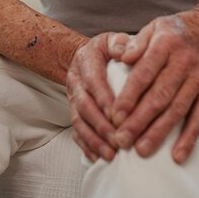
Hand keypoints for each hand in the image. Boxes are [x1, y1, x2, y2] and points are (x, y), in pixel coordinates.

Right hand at [65, 32, 129, 161]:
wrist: (84, 55)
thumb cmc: (105, 49)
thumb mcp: (112, 39)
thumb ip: (120, 43)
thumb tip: (126, 52)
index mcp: (86, 61)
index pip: (93, 81)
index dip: (104, 99)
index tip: (119, 116)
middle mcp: (75, 81)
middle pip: (84, 106)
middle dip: (101, 126)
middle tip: (118, 140)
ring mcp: (72, 98)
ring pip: (79, 122)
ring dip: (94, 140)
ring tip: (111, 155)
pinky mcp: (74, 113)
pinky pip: (76, 132)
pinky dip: (86, 146)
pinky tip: (98, 158)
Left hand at [108, 12, 198, 162]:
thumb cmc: (177, 31)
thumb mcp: (154, 27)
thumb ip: (137, 43)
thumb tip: (121, 57)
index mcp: (166, 44)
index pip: (144, 73)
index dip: (129, 96)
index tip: (114, 115)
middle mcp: (184, 62)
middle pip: (159, 96)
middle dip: (139, 120)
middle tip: (121, 140)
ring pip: (177, 110)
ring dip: (159, 132)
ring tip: (141, 150)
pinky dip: (189, 138)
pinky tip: (177, 155)